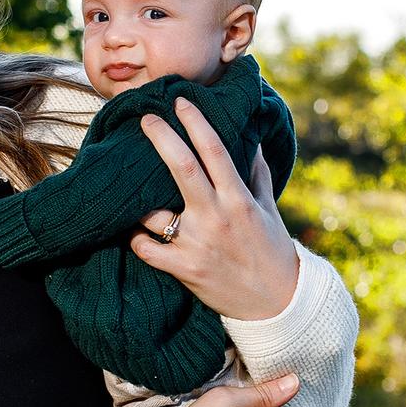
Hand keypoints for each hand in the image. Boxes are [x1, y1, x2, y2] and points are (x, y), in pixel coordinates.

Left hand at [131, 99, 298, 321]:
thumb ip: (256, 174)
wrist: (275, 303)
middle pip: (182, 169)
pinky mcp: (183, 270)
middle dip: (161, 139)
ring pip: (154, 212)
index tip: (181, 102)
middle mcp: (216, 218)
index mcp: (238, 199)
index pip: (215, 152)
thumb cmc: (270, 250)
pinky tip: (133, 230)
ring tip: (130, 187)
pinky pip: (147, 249)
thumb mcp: (268, 209)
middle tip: (146, 118)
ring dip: (138, 199)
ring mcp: (197, 244)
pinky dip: (135, 238)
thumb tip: (250, 139)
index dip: (196, 123)